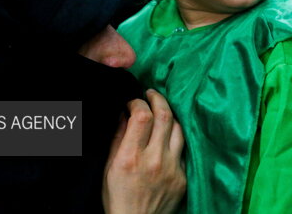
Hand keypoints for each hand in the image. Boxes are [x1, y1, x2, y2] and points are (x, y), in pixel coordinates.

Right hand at [103, 89, 185, 213]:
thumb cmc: (117, 198)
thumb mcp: (108, 168)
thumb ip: (117, 138)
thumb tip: (124, 114)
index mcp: (131, 157)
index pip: (142, 115)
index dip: (137, 102)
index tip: (132, 102)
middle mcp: (154, 160)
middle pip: (164, 116)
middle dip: (157, 98)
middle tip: (151, 94)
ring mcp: (172, 168)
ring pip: (178, 128)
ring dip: (169, 114)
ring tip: (161, 110)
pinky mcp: (183, 177)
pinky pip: (182, 149)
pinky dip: (174, 137)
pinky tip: (167, 135)